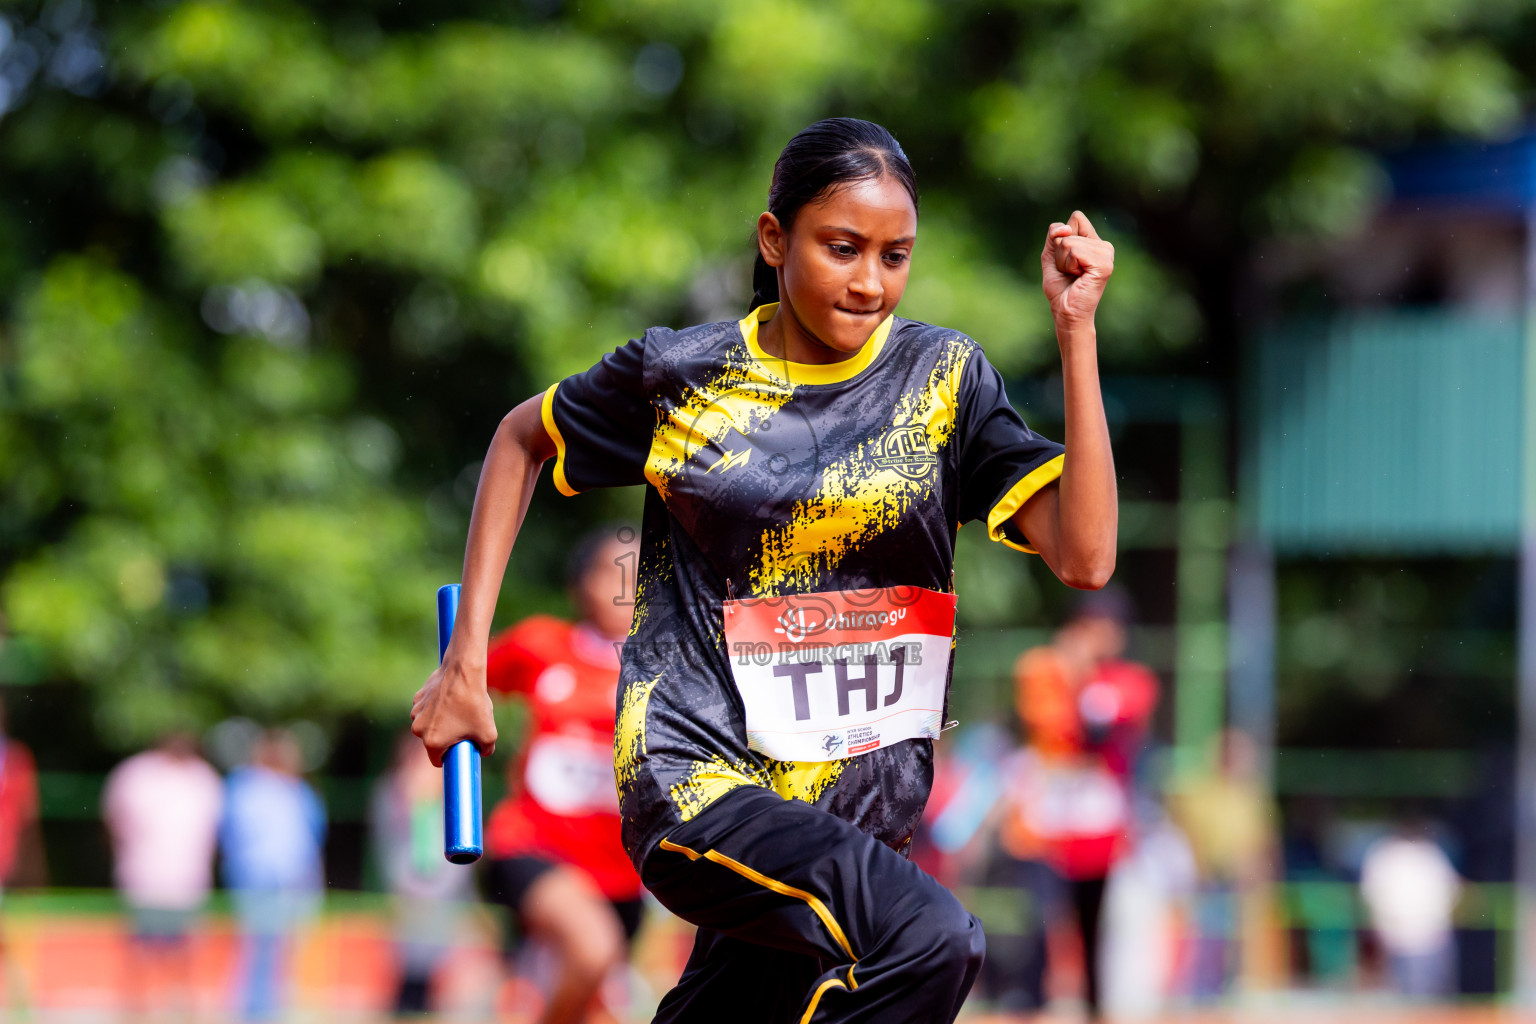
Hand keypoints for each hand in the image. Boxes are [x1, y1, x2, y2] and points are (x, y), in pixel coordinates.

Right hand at [411, 658, 496, 766]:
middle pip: (433, 741)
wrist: (463, 672)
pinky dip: (437, 707)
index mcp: (432, 742)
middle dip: (447, 738)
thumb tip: (483, 752)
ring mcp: (416, 712)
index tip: (460, 750)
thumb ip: (486, 750)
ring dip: (440, 722)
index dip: (450, 757)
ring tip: (459, 710)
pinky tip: (451, 699)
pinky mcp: (417, 698)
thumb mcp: (489, 734)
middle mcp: (418, 729)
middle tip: (464, 727)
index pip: (438, 761)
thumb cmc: (474, 703)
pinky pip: (427, 709)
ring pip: (429, 724)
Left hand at [1041, 211, 1113, 329]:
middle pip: (1069, 230)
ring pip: (1069, 242)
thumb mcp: (1051, 256)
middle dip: (1060, 253)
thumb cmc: (1060, 288)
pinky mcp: (1104, 264)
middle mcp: (1104, 246)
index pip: (1076, 218)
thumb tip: (1065, 228)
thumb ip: (1053, 236)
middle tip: (1069, 272)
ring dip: (1063, 261)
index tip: (1066, 258)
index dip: (1062, 236)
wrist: (1065, 312)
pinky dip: (1069, 265)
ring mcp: (1106, 254)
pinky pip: (1075, 252)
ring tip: (1074, 276)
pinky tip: (1078, 277)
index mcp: (1094, 242)